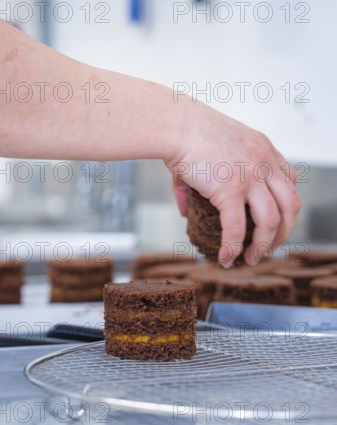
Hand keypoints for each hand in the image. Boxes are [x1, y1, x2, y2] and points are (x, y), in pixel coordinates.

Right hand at [166, 102, 300, 267]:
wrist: (175, 125)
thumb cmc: (185, 132)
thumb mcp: (205, 152)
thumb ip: (199, 183)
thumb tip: (185, 211)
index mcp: (263, 150)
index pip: (289, 182)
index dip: (285, 206)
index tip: (275, 221)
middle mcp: (264, 163)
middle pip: (291, 205)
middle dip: (284, 232)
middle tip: (269, 247)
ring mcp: (250, 177)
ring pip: (272, 221)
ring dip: (265, 245)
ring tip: (252, 259)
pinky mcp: (230, 190)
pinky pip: (237, 228)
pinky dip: (233, 247)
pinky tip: (226, 258)